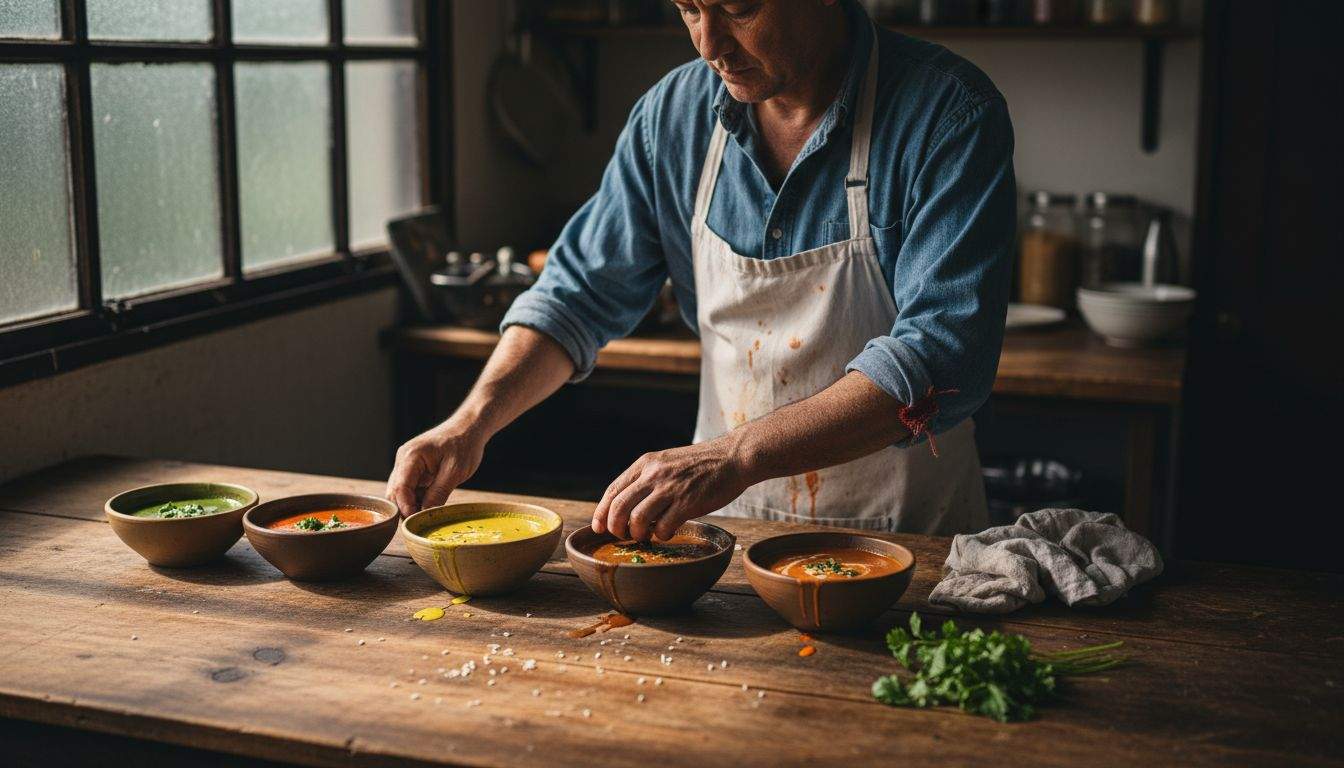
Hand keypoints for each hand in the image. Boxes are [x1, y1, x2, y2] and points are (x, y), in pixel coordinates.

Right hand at [385, 420, 485, 516]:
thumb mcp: (455, 471)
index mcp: (410, 456)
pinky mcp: (414, 470)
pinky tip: (430, 504)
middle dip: (406, 509)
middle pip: (395, 492)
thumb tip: (424, 514)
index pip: (399, 488)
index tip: (417, 521)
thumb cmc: (464, 444)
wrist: (469, 429)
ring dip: (412, 505)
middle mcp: (403, 460)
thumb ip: (439, 493)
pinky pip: (410, 489)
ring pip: (401, 493)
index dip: (406, 508)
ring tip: (428, 514)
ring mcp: (407, 465)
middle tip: (422, 522)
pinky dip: (417, 499)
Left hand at [592, 437, 752, 541]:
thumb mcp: (666, 462)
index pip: (613, 490)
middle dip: (615, 528)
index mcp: (645, 464)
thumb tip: (629, 506)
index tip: (598, 527)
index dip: (601, 512)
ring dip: (637, 534)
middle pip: (619, 507)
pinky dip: (660, 535)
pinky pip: (662, 527)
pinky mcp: (687, 502)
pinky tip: (668, 532)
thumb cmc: (700, 464)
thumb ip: (647, 479)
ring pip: (637, 519)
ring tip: (646, 535)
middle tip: (622, 535)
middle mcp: (653, 474)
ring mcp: (670, 488)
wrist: (732, 458)